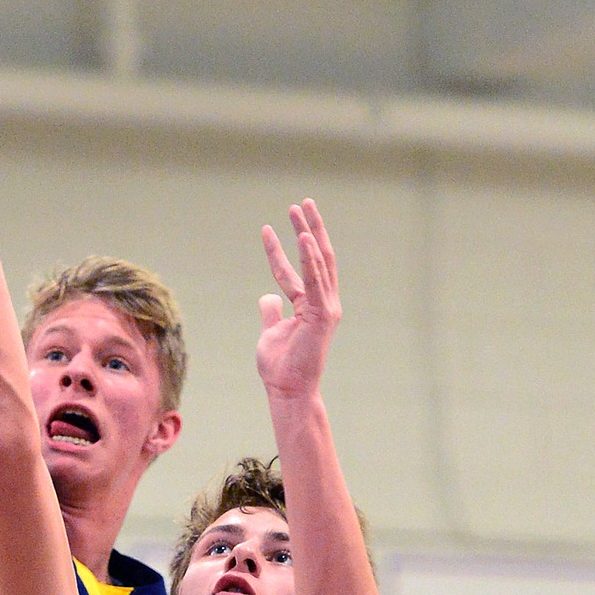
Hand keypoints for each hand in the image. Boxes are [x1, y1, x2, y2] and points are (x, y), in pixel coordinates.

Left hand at [256, 198, 341, 400]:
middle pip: (318, 258)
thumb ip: (271, 312)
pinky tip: (303, 237)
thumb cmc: (280, 367)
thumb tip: (268, 296)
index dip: (282, 249)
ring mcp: (326, 308)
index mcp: (311, 306)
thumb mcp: (270, 332)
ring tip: (298, 210)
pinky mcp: (323, 314)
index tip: (268, 229)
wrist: (288, 390)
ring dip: (309, 233)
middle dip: (309, 228)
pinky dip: (311, 258)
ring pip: (319, 263)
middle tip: (299, 203)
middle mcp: (323, 303)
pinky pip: (316, 280)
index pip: (297, 270)